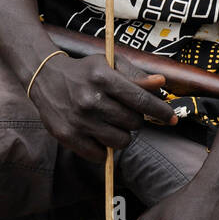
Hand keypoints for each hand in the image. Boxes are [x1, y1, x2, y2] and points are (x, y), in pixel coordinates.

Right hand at [28, 52, 177, 162]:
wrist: (45, 78)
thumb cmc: (86, 71)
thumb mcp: (110, 65)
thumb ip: (136, 76)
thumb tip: (161, 85)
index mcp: (103, 77)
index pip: (141, 100)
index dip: (161, 111)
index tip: (173, 118)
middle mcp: (91, 99)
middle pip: (134, 123)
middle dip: (136, 119)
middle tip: (125, 112)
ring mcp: (79, 120)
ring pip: (121, 141)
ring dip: (122, 134)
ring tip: (111, 123)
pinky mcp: (68, 136)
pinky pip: (100, 155)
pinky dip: (103, 147)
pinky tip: (97, 132)